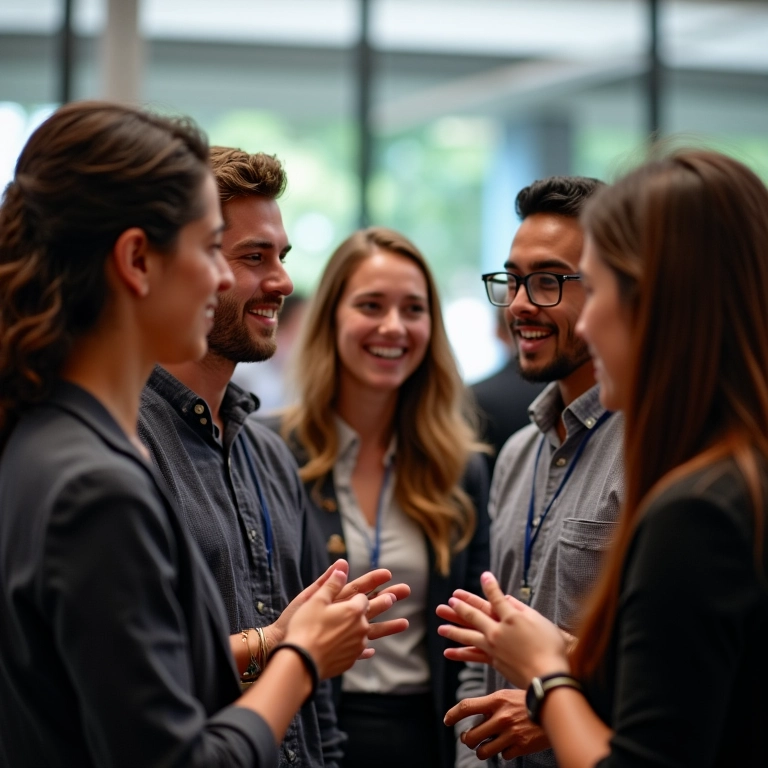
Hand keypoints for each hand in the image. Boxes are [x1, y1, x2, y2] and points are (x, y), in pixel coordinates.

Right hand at [263, 560, 409, 652]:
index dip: (372, 585)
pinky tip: (371, 651)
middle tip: (404, 591)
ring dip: (390, 627)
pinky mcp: (350, 660)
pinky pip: (361, 651)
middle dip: (389, 598)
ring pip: (375, 632)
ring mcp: (356, 644)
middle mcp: (359, 626)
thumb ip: (331, 583)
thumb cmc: (304, 627)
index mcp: (352, 608)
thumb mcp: (315, 599)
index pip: (363, 595)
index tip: (386, 577)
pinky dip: (366, 649)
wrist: (300, 661)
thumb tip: (343, 565)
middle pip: (376, 609)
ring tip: (405, 623)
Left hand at [438, 572, 567, 688]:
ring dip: (453, 630)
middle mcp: (498, 631)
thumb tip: (508, 599)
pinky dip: (460, 654)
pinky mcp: (494, 661)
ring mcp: (493, 647)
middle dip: (460, 608)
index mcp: (511, 618)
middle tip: (448, 603)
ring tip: (440, 626)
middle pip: (474, 615)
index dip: (490, 586)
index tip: (484, 576)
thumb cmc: (551, 647)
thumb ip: (522, 609)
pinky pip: (473, 656)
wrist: (548, 676)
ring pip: (468, 636)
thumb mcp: (540, 621)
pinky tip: (447, 651)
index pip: (496, 598)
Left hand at [445, 690, 549, 760]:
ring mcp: (511, 733)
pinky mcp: (521, 746)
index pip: (466, 706)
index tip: (447, 720)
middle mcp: (501, 717)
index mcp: (497, 700)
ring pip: (483, 751)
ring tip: (484, 747)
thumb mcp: (509, 694)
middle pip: (471, 736)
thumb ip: (493, 704)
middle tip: (469, 738)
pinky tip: (507, 746)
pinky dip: (503, 753)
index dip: (453, 714)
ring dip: (481, 751)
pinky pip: (503, 756)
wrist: (556, 708)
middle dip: (467, 739)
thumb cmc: (529, 700)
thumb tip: (477, 714)